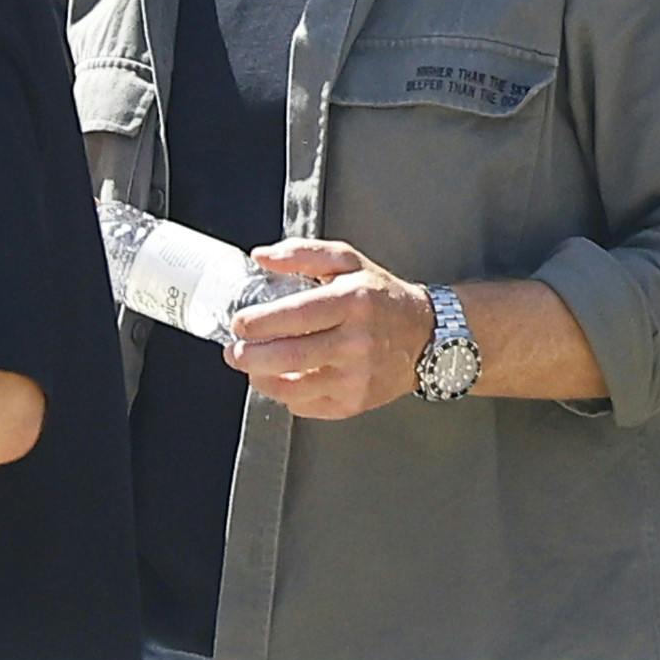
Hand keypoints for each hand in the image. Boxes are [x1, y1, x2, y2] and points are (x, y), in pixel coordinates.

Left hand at [221, 239, 434, 420]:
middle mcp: (357, 342)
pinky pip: (308, 406)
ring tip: (251, 366)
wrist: (426, 336)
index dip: (259, 322)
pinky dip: (286, 395)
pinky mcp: (356, 402)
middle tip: (234, 351)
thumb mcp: (348, 261)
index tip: (239, 323)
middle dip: (249, 357)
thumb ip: (302, 253)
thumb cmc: (381, 297)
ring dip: (261, 379)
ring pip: (294, 387)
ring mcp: (357, 377)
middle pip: (290, 356)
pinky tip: (282, 379)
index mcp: (353, 301)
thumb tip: (261, 257)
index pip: (296, 315)